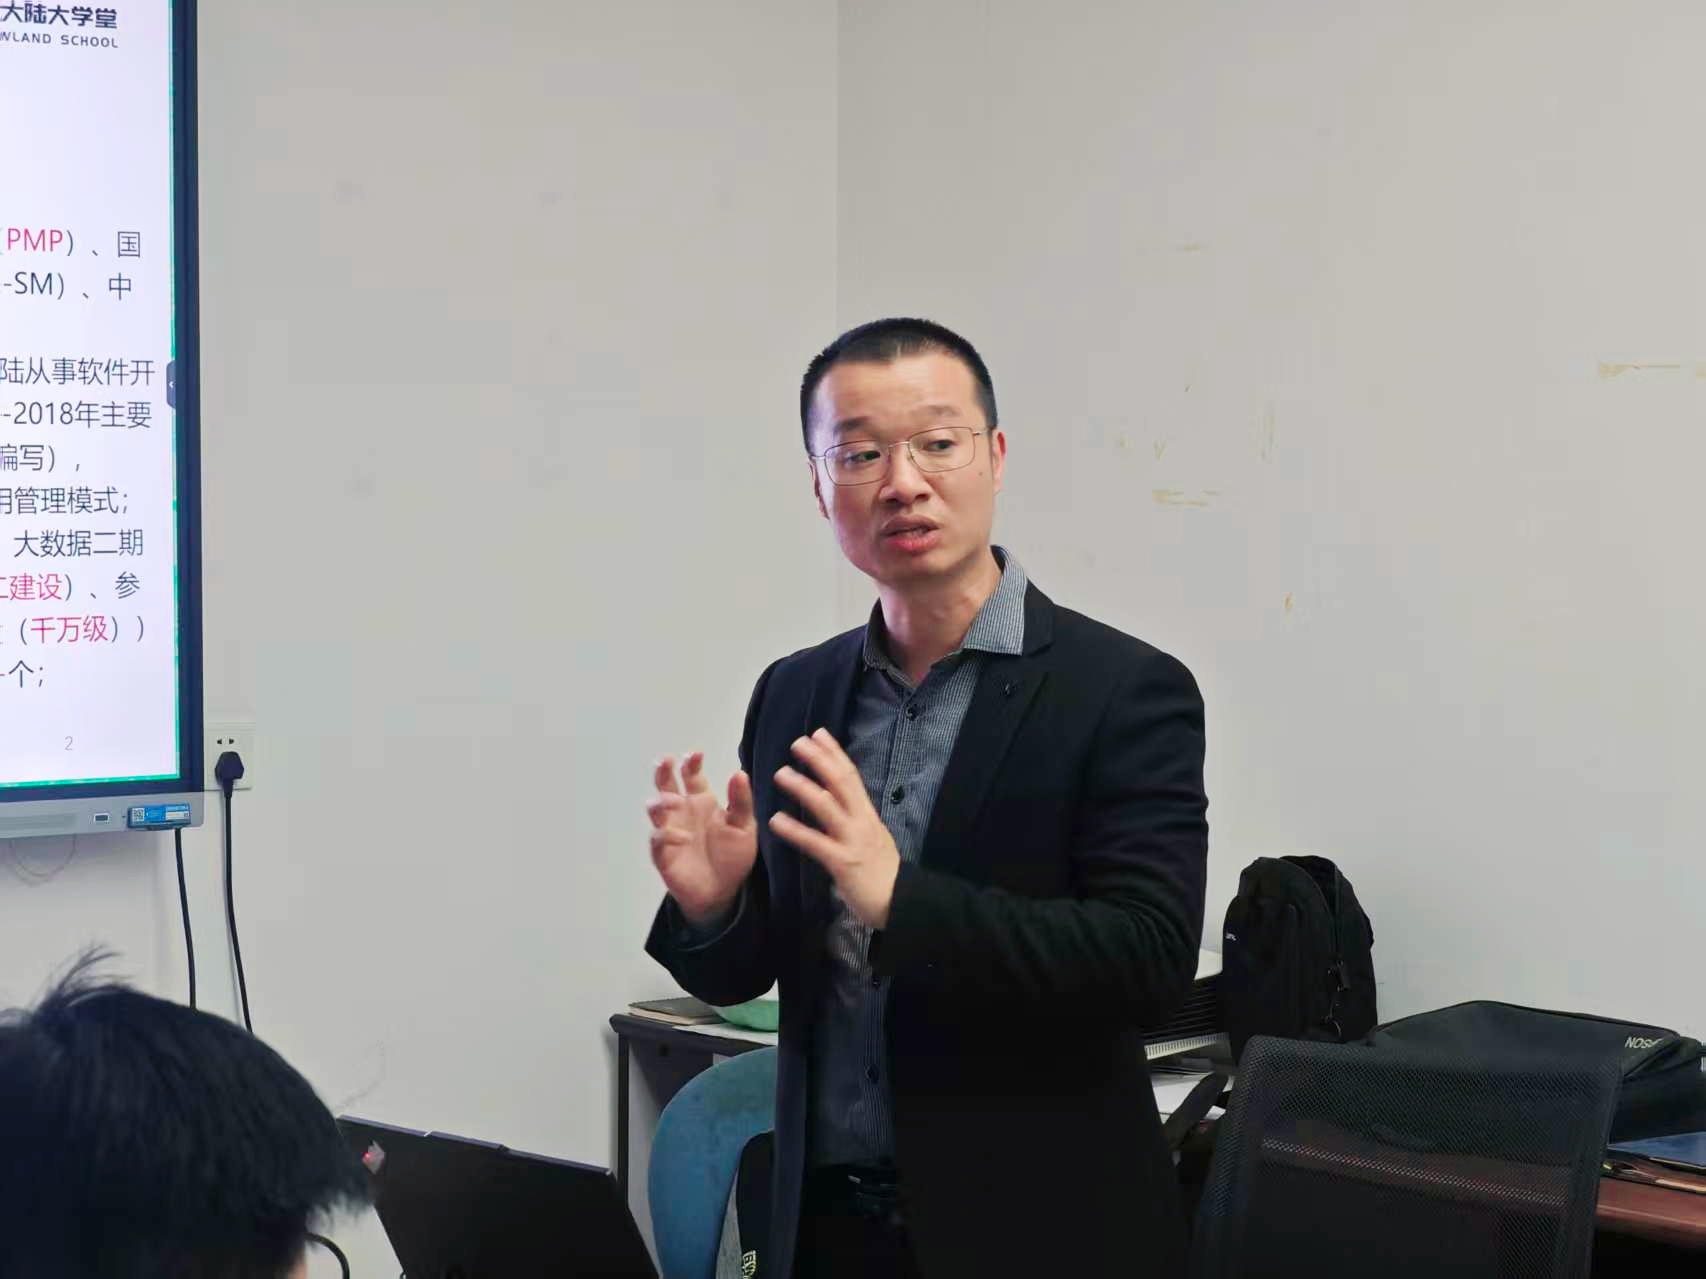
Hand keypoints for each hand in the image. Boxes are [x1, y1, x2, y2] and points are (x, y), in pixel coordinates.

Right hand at [647, 753, 757, 925]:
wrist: (723, 892)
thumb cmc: (732, 856)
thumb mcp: (745, 827)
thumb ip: (741, 801)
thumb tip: (739, 772)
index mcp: (702, 801)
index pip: (692, 775)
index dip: (691, 763)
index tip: (696, 755)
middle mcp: (682, 811)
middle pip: (665, 784)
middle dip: (663, 771)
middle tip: (666, 761)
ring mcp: (670, 830)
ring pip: (655, 808)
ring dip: (661, 801)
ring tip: (674, 801)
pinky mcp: (663, 853)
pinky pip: (657, 838)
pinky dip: (667, 834)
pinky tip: (684, 838)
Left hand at [770, 729, 900, 928]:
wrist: (901, 902)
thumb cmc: (884, 873)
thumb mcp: (873, 837)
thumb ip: (858, 819)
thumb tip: (841, 801)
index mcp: (868, 815)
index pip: (851, 776)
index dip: (834, 754)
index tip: (818, 734)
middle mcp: (861, 821)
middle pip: (840, 783)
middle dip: (819, 760)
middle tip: (797, 742)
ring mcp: (852, 840)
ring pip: (826, 807)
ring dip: (803, 787)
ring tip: (780, 774)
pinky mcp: (842, 862)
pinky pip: (815, 843)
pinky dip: (794, 831)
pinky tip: (775, 821)